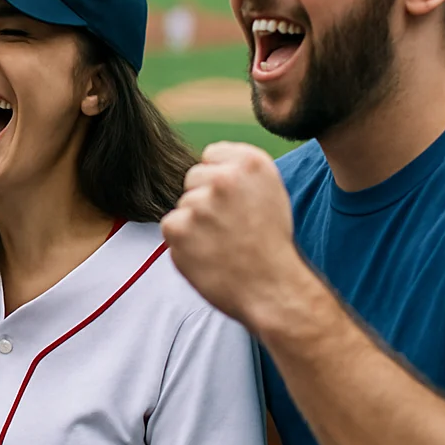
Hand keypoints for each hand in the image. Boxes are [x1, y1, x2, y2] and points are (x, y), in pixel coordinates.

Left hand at [161, 142, 318, 331]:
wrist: (273, 289)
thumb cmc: (272, 245)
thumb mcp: (270, 193)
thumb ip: (240, 172)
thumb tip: (209, 164)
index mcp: (250, 163)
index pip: (212, 154)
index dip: (220, 181)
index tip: (234, 201)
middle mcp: (224, 178)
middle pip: (193, 178)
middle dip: (205, 199)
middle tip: (229, 227)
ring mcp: (199, 203)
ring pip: (183, 205)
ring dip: (195, 223)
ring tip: (222, 244)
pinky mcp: (178, 228)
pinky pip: (171, 227)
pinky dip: (183, 242)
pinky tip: (207, 254)